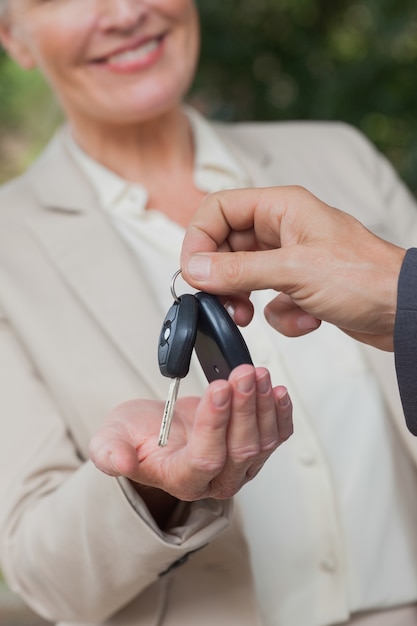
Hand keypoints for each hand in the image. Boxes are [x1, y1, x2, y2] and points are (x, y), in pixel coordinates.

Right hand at [89, 365, 291, 503]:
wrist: (155, 430)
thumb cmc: (135, 435)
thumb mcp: (110, 439)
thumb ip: (110, 452)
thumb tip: (119, 462)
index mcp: (180, 479)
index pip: (205, 459)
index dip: (214, 425)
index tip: (218, 388)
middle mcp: (214, 480)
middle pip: (240, 450)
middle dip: (244, 408)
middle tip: (244, 373)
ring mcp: (238, 467)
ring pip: (263, 442)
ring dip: (263, 406)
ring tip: (258, 374)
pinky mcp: (252, 451)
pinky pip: (276, 437)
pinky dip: (281, 414)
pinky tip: (277, 391)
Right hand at [181, 186, 405, 350]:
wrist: (403, 312)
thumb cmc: (365, 278)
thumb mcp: (294, 271)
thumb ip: (239, 270)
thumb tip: (196, 270)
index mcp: (281, 208)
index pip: (219, 209)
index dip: (199, 238)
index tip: (193, 272)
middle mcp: (282, 230)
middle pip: (226, 246)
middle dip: (221, 278)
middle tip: (220, 301)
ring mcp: (290, 259)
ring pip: (243, 276)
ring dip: (245, 300)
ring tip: (252, 315)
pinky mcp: (299, 287)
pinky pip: (269, 301)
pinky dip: (282, 315)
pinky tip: (308, 316)